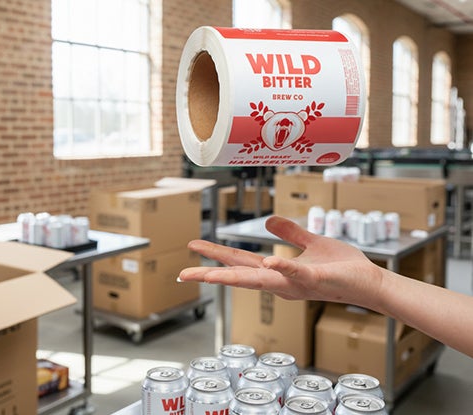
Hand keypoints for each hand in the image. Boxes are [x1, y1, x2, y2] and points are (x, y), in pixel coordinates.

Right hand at [179, 215, 383, 307]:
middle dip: (209, 275)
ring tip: (206, 276)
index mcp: (276, 272)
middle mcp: (280, 282)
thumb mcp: (311, 243)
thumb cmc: (343, 267)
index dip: (215, 256)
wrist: (370, 282)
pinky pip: (297, 274)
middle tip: (182, 274)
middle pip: (239, 276)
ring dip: (232, 277)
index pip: (239, 263)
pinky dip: (282, 268)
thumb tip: (267, 221)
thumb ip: (290, 233)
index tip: (193, 247)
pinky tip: (268, 260)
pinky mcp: (315, 279)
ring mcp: (295, 283)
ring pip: (258, 280)